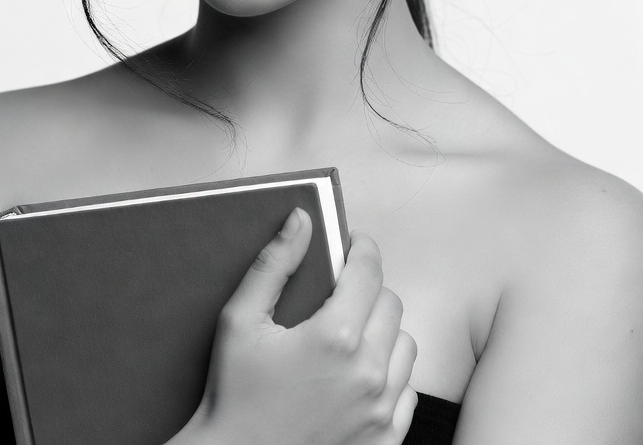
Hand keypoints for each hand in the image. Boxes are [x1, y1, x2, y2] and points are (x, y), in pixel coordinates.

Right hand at [183, 208, 416, 444]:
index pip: (369, 271)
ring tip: (349, 337)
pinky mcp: (385, 440)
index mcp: (336, 336)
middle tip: (339, 296)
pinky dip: (389, 377)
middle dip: (368, 290)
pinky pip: (408, 392)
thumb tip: (301, 219)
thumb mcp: (240, 321)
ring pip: (405, 346)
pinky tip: (357, 377)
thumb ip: (274, 264)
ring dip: (382, 333)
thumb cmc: (233, 394)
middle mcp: (368, 373)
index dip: (362, 248)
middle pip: (391, 303)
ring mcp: (381, 410)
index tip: (353, 244)